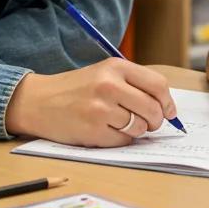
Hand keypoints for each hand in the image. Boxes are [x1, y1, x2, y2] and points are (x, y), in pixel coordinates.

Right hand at [4, 58, 177, 146]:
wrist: (38, 101)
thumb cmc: (76, 89)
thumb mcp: (104, 73)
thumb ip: (133, 84)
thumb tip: (166, 107)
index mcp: (116, 67)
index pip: (158, 85)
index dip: (168, 102)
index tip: (169, 112)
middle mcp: (109, 85)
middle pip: (153, 109)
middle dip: (156, 121)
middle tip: (149, 123)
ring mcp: (100, 109)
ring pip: (140, 127)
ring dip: (137, 131)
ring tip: (120, 124)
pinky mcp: (93, 131)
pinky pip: (123, 141)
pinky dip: (121, 140)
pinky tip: (106, 131)